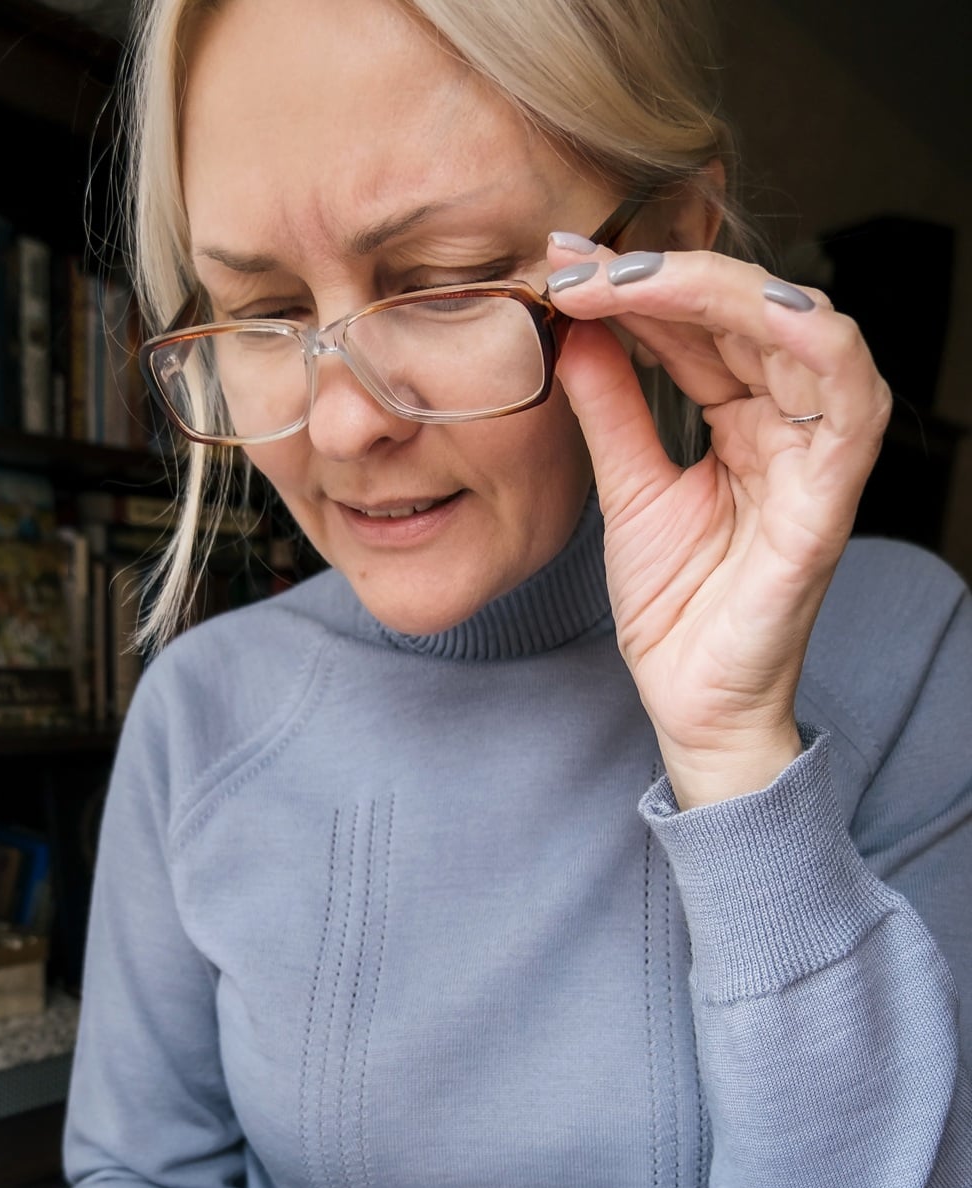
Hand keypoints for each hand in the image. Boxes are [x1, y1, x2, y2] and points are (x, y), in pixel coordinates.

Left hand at [545, 239, 890, 807]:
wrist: (690, 701)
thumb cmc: (675, 606)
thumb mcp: (627, 489)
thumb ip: (611, 407)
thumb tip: (576, 327)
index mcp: (747, 419)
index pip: (704, 325)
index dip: (638, 287)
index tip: (562, 265)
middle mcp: (791, 424)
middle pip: (747, 313)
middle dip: (662, 274)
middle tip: (578, 262)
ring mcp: (818, 455)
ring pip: (800, 331)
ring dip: (716, 290)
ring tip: (627, 280)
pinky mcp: (832, 497)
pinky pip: (849, 400)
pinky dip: (809, 341)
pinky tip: (749, 308)